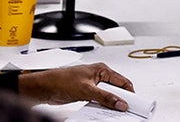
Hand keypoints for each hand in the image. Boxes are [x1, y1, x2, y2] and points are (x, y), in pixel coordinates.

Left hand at [18, 63, 133, 109]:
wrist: (45, 88)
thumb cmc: (61, 80)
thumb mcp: (87, 90)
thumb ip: (105, 96)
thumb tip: (119, 102)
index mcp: (102, 69)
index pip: (122, 81)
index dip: (130, 91)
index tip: (134, 102)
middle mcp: (98, 76)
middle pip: (116, 89)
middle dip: (120, 98)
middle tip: (124, 108)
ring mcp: (92, 85)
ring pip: (107, 95)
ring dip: (110, 103)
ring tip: (112, 110)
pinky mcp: (86, 93)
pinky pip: (99, 100)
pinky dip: (101, 105)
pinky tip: (101, 110)